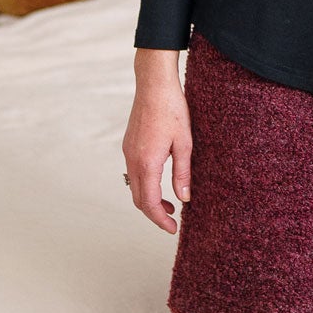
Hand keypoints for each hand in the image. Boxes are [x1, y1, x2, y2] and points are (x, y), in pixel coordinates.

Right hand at [123, 49, 191, 233]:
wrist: (154, 84)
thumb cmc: (173, 110)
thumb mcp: (185, 144)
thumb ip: (183, 174)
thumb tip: (184, 199)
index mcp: (147, 162)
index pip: (150, 202)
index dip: (160, 220)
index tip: (172, 228)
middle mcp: (133, 160)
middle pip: (138, 199)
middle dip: (154, 214)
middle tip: (171, 221)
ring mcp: (128, 152)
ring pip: (134, 187)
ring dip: (149, 200)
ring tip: (169, 204)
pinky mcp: (128, 145)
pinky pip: (133, 173)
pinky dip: (145, 185)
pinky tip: (159, 182)